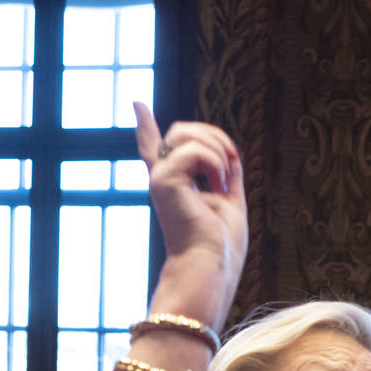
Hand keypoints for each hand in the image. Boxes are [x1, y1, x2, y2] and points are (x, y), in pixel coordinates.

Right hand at [133, 103, 247, 332]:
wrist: (210, 266)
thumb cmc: (221, 246)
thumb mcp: (230, 200)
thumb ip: (227, 173)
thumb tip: (231, 151)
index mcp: (176, 184)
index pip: (155, 148)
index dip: (146, 125)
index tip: (137, 103)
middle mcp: (162, 178)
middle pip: (181, 130)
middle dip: (214, 136)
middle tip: (233, 163)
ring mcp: (160, 178)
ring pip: (186, 133)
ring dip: (217, 150)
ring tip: (225, 181)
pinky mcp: (163, 180)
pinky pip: (194, 150)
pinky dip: (216, 164)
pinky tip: (220, 185)